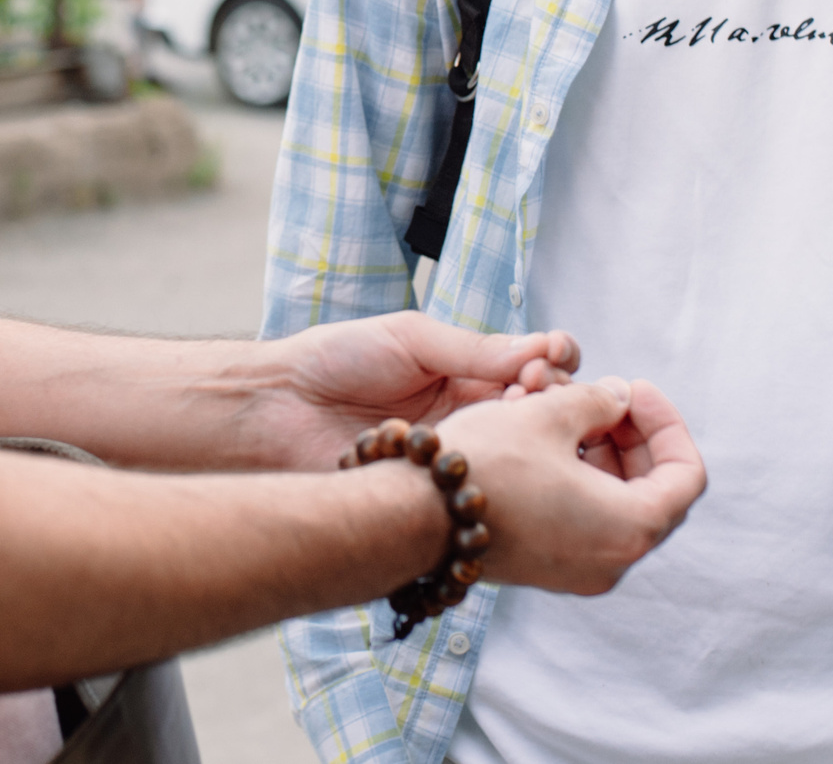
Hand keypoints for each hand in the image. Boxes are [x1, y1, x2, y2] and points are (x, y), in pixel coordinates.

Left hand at [261, 313, 578, 470]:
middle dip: (551, 399)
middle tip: (529, 393)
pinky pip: (484, 491)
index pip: (535, 366)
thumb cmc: (336, 359)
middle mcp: (472, 413)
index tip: (548, 361)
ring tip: (515, 422)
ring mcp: (459, 455)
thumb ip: (474, 348)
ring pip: (522, 453)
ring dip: (531, 437)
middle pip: (540, 412)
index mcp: (468, 369)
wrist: (279, 407)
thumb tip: (541, 350)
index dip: (553, 363)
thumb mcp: (411, 338)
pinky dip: (501, 479)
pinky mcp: (439, 493)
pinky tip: (498, 465)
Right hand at [436, 377, 705, 594]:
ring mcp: (579, 570)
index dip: (666, 423)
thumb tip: (618, 399)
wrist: (411, 515)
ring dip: (603, 453)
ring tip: (569, 411)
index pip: (685, 475)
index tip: (635, 389)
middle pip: (654, 491)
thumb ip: (599, 401)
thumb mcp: (548, 415)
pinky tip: (547, 441)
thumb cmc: (483, 466)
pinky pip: (585, 520)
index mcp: (629, 528)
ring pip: (617, 504)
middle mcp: (612, 561)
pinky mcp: (548, 566)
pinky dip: (580, 479)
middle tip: (605, 396)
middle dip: (633, 435)